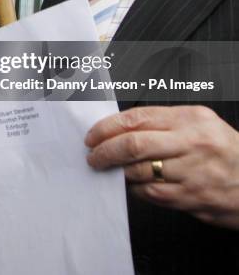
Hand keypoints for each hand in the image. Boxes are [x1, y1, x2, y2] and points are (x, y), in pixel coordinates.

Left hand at [85, 105, 238, 228]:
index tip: (93, 136)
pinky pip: (152, 193)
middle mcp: (191, 143)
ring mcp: (192, 172)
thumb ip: (162, 122)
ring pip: (139, 171)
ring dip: (118, 172)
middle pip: (134, 145)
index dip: (108, 127)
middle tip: (93, 156)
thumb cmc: (223, 149)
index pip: (137, 118)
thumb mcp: (199, 123)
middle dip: (106, 151)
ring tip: (110, 169)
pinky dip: (135, 189)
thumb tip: (120, 127)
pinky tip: (131, 184)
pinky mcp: (192, 198)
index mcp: (190, 118)